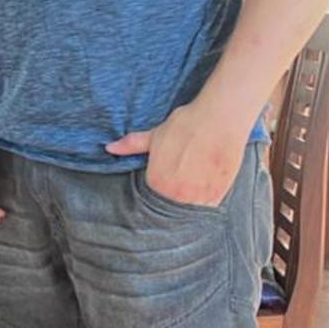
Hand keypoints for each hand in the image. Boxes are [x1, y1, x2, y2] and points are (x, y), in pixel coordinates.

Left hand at [106, 102, 245, 207]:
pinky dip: (206, 200)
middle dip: (173, 197)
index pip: (152, 198)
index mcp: (157, 182)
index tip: (166, 182)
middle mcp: (176, 194)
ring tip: (193, 183)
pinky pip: (208, 207)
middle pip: (171, 205)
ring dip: (190, 200)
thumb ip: (132, 146)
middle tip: (182, 180)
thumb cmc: (186, 124)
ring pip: (189, 209)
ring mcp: (198, 197)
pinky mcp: (218, 195)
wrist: (220, 118)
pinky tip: (205, 187)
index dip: (158, 190)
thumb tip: (109, 148)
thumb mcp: (155, 135)